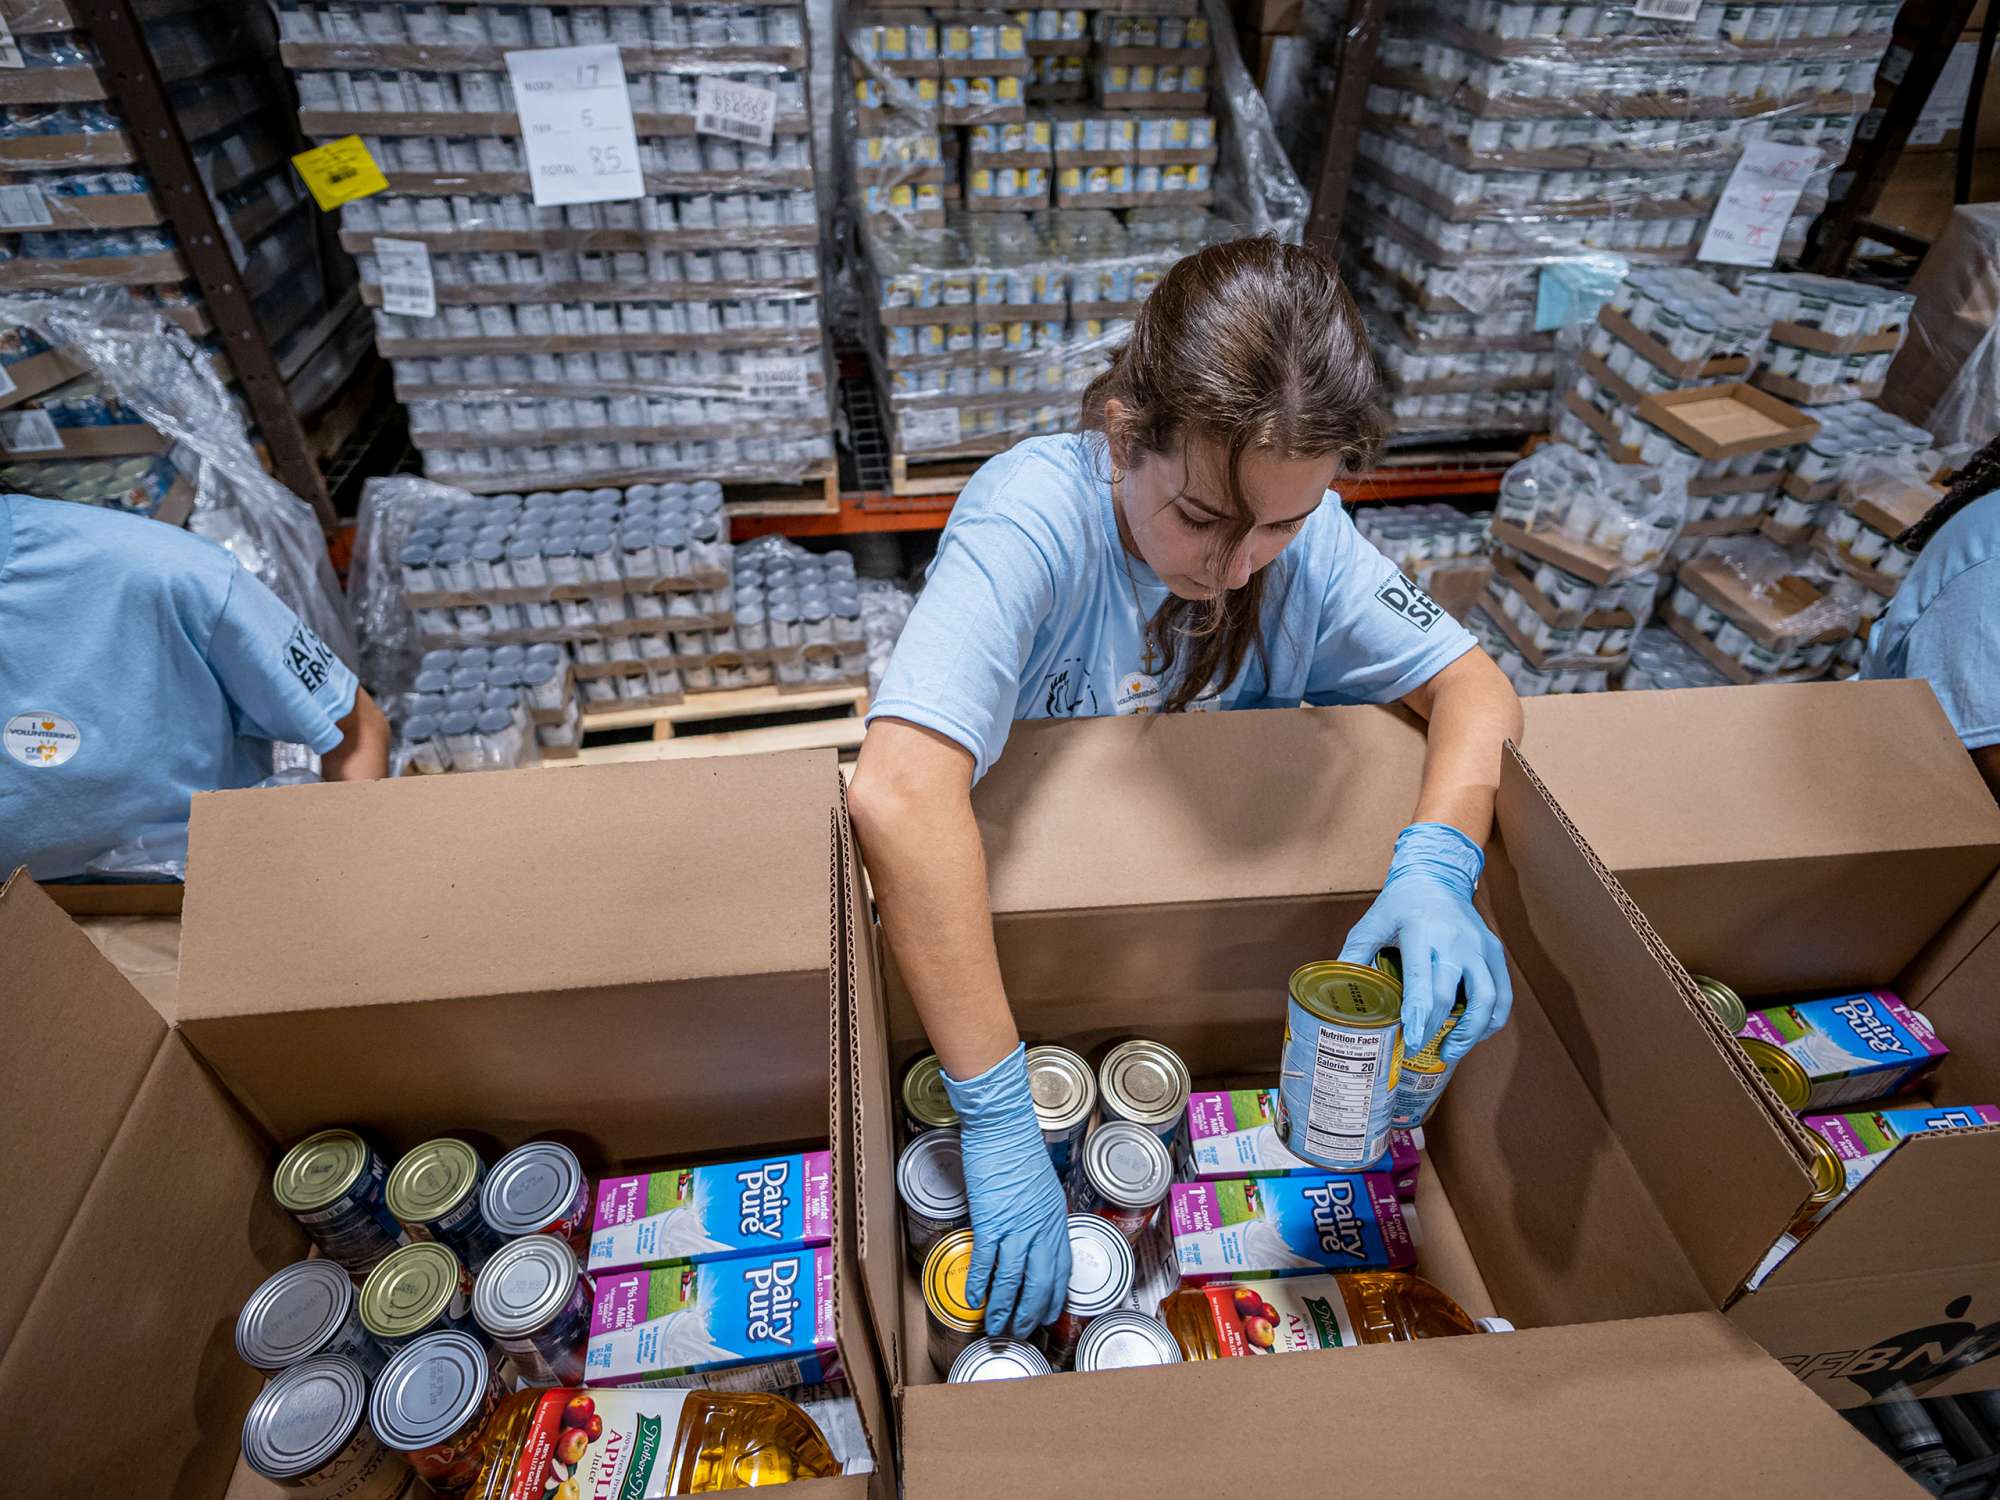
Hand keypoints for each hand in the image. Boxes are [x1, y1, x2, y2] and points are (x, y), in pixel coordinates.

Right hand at [941, 1043, 1072, 1336]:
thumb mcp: (1043, 1188)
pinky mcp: (990, 1221)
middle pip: (1040, 1284)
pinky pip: (986, 1262)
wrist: (1003, 1128)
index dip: (1054, 1298)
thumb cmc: (1020, 1151)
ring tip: (995, 1326)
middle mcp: (1040, 1229)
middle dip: (1030, 1313)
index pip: (1061, 1271)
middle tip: (1020, 1331)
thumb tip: (1034, 1238)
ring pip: (1013, 1281)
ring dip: (1003, 1308)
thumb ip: (1041, 1216)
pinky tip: (972, 1298)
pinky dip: (979, 1284)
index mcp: (1055, 1220)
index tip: (1047, 1315)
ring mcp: (1016, 1227)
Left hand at [1338, 822, 1512, 1062]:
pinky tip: (1475, 1035)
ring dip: (1471, 1032)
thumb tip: (1335, 994)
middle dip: (1438, 1029)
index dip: (1419, 1012)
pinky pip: (1502, 993)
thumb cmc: (1399, 905)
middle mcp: (1454, 940)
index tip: (1412, 1039)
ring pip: (1487, 998)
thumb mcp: (1371, 923)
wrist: (1436, 876)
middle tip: (1420, 1051)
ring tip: (1451, 1052)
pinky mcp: (1493, 951)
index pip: (1422, 978)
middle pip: (1452, 994)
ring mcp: (1479, 946)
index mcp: (1421, 931)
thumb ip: (1354, 956)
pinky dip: (1493, 1019)